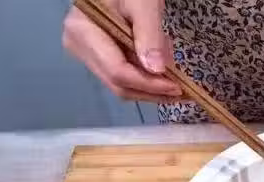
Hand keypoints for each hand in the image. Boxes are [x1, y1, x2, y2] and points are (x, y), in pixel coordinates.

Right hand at [63, 0, 181, 101]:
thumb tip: (156, 70)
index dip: (149, 84)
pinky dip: (146, 76)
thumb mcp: (143, 5)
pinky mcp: (99, 56)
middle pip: (119, 84)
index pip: (118, 72)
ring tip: (175, 75)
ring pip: (122, 85)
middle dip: (153, 91)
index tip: (178, 88)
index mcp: (84, 33)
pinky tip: (161, 65)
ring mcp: (87, 54)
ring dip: (152, 86)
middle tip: (183, 91)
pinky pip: (124, 75)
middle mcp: (80, 48)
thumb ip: (149, 36)